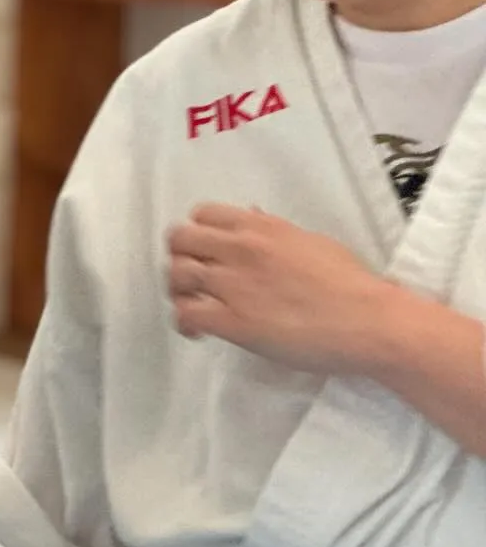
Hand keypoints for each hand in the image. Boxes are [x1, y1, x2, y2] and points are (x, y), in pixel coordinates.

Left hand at [166, 204, 393, 375]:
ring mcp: (233, 284)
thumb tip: (250, 216)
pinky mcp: (234, 321)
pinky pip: (186, 313)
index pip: (202, 215)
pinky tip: (197, 331)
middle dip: (179, 258)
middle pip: (179, 241)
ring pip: (176, 275)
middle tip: (191, 278)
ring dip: (177, 291)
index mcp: (259, 227)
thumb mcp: (310, 241)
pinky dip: (184, 322)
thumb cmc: (351, 284)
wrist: (370, 321)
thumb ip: (273, 229)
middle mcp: (240, 249)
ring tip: (192, 305)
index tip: (203, 251)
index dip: (197, 233)